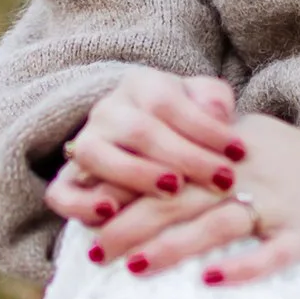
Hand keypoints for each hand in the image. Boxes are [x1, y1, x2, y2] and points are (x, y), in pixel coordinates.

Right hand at [45, 68, 244, 251]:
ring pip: (97, 156)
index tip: (239, 153)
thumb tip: (219, 113)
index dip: (204, 128)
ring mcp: (84, 143)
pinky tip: (110, 212)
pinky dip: (79, 204)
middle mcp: (107, 110)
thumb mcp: (204, 103)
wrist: (151, 144)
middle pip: (138, 130)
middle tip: (222, 179)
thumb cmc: (188, 126)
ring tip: (174, 189)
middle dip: (184, 157)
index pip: (167, 102)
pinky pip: (60, 192)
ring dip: (137, 174)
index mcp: (141, 85)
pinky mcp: (68, 179)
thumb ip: (213, 101)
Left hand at [48, 73, 299, 287]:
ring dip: (173, 247)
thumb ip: (201, 151)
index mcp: (228, 150)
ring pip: (217, 224)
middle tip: (96, 249)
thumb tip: (142, 168)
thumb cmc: (295, 161)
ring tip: (134, 268)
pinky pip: (271, 255)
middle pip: (182, 197)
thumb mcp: (248, 141)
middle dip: (134, 222)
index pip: (169, 166)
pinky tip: (210, 283)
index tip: (90, 208)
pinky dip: (241, 268)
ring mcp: (279, 205)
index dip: (128, 188)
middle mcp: (248, 173)